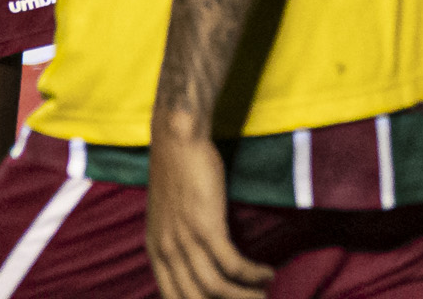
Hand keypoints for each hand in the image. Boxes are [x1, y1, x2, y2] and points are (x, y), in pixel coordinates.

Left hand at [146, 130, 269, 298]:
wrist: (177, 138)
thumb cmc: (177, 171)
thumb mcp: (167, 216)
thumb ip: (176, 243)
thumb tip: (196, 265)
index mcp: (155, 252)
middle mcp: (167, 252)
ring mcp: (185, 240)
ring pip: (216, 288)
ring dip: (245, 296)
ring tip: (264, 295)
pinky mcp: (206, 225)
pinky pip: (232, 264)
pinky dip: (252, 274)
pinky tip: (266, 273)